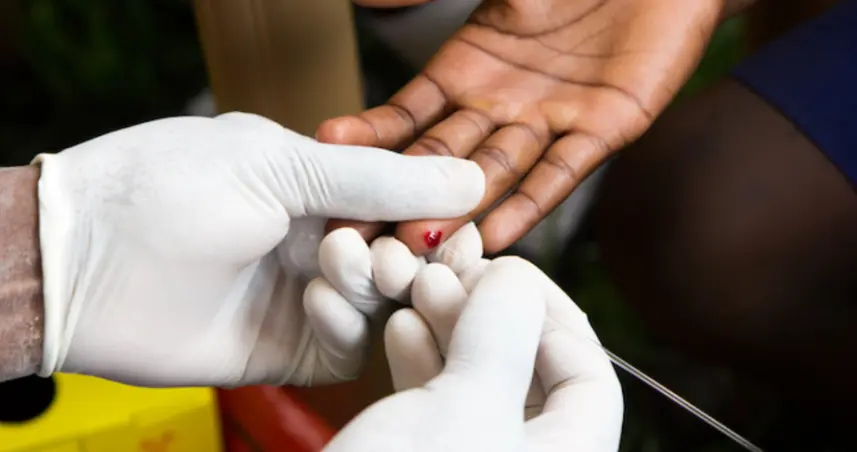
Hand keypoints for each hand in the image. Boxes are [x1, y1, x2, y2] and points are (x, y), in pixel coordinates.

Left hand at [33, 112, 483, 386]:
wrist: (81, 264)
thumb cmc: (168, 188)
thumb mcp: (279, 164)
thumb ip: (378, 180)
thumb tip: (470, 178)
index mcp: (320, 186)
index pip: (408, 201)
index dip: (437, 211)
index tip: (456, 218)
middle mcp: (320, 241)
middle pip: (407, 256)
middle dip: (413, 253)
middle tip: (397, 251)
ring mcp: (307, 296)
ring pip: (386, 303)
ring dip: (378, 285)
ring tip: (342, 263)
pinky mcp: (290, 348)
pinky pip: (349, 346)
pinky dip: (346, 325)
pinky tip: (315, 298)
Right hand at [320, 0, 724, 253]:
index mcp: (468, 66)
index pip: (408, 114)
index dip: (370, 138)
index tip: (328, 157)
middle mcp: (500, 102)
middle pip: (440, 158)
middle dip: (398, 195)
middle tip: (356, 229)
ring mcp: (549, 119)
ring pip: (492, 173)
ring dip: (455, 210)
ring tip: (415, 244)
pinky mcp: (603, 128)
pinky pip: (561, 173)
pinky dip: (529, 205)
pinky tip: (495, 236)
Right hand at [325, 256, 623, 451]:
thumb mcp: (462, 413)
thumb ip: (501, 338)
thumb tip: (518, 283)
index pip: (590, 380)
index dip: (554, 315)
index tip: (506, 271)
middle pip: (533, 378)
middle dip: (492, 317)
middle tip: (452, 277)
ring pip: (480, 389)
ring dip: (453, 334)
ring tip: (416, 294)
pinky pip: (442, 410)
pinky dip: (425, 366)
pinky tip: (400, 331)